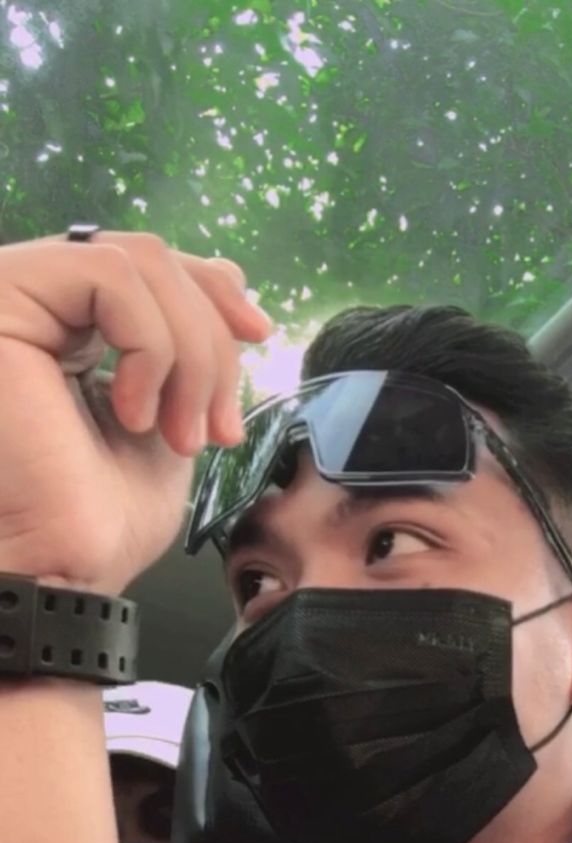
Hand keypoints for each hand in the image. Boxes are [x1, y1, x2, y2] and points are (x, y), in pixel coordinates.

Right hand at [0, 231, 270, 594]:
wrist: (64, 567)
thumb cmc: (105, 516)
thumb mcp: (172, 410)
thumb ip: (188, 347)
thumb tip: (231, 282)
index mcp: (69, 325)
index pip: (151, 266)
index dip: (214, 289)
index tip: (260, 335)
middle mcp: (36, 302)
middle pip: (154, 260)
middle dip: (212, 340)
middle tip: (219, 426)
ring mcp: (14, 296)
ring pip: (137, 262)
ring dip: (190, 353)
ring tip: (181, 434)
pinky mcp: (1, 298)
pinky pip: (109, 276)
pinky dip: (150, 346)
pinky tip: (136, 416)